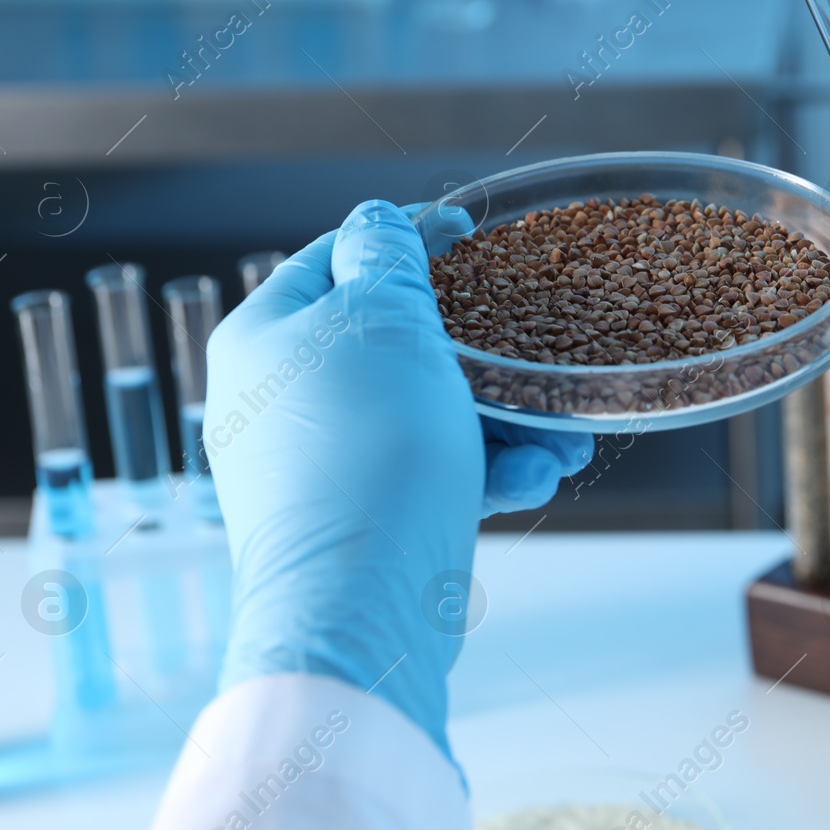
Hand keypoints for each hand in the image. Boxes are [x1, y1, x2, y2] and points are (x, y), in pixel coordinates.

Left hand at [204, 200, 590, 757]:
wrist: (360, 606)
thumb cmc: (368, 454)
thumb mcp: (385, 322)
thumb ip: (386, 260)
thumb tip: (378, 223)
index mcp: (264, 338)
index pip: (339, 261)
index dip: (409, 242)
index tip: (472, 235)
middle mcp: (279, 402)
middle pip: (395, 349)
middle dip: (485, 359)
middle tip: (540, 362)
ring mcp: (316, 469)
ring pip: (425, 418)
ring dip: (504, 424)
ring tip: (564, 443)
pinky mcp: (358, 523)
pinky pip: (427, 476)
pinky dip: (483, 474)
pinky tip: (533, 482)